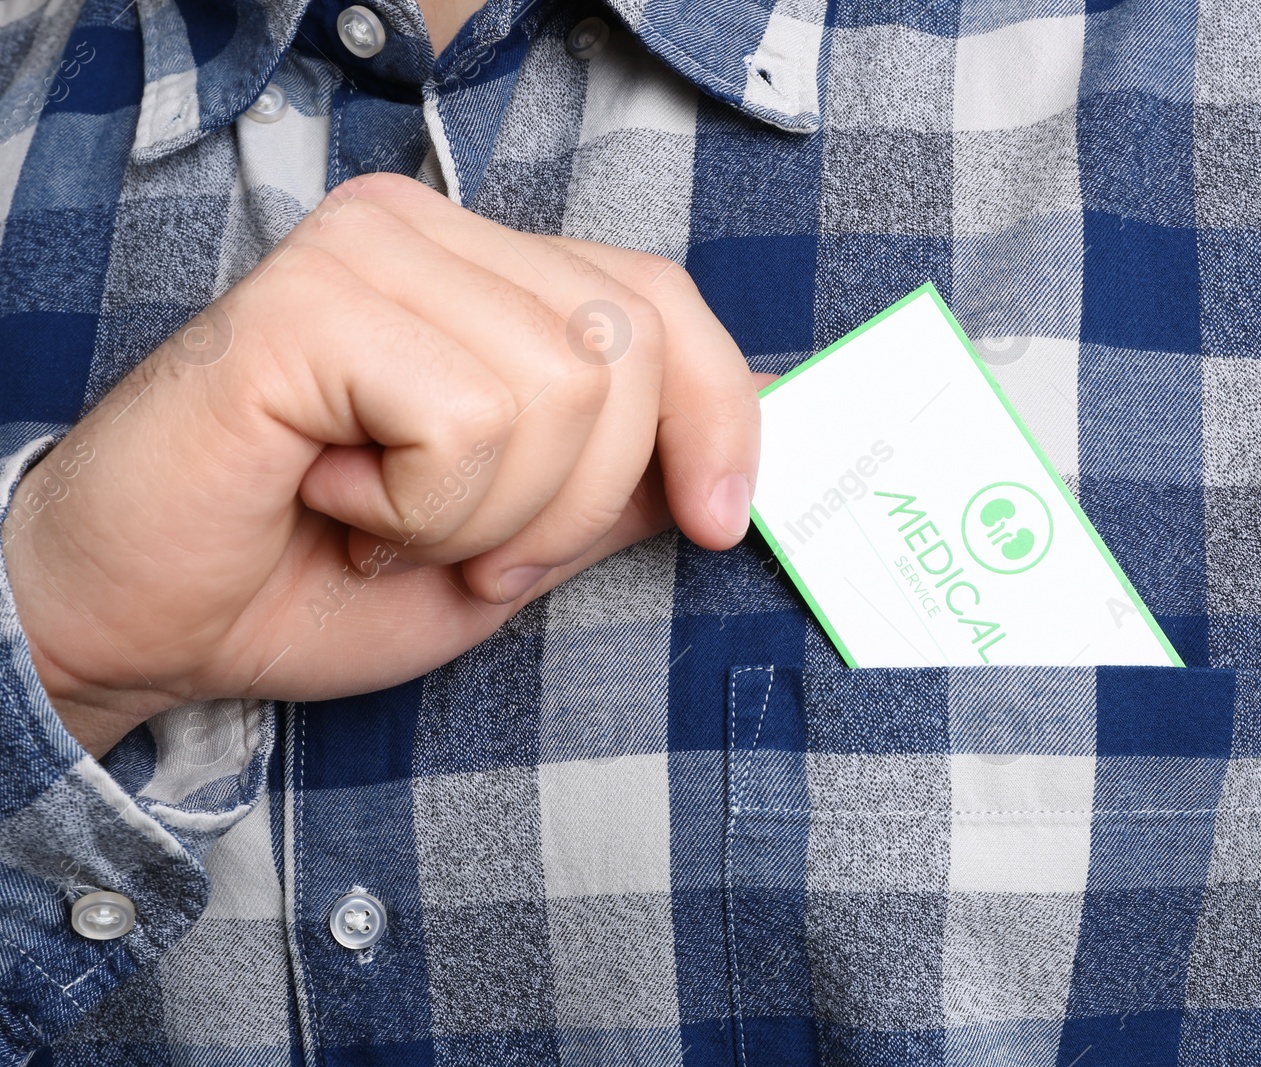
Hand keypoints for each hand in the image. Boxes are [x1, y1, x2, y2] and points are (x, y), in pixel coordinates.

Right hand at [0, 174, 760, 757]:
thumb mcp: (516, 543)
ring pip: (561, 388)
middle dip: (576, 501)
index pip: (659, 299)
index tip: (717, 521)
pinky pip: (468, 418)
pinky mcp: (308, 301)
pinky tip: (335, 496)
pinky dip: (424, 507)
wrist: (146, 623)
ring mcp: (368, 251)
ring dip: (490, 514)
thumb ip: (621, 476)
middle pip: (630, 349)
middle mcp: (428, 231)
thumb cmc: (315, 579)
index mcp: (482, 272)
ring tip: (387, 520)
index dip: (720, 414)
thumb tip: (759, 416)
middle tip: (469, 547)